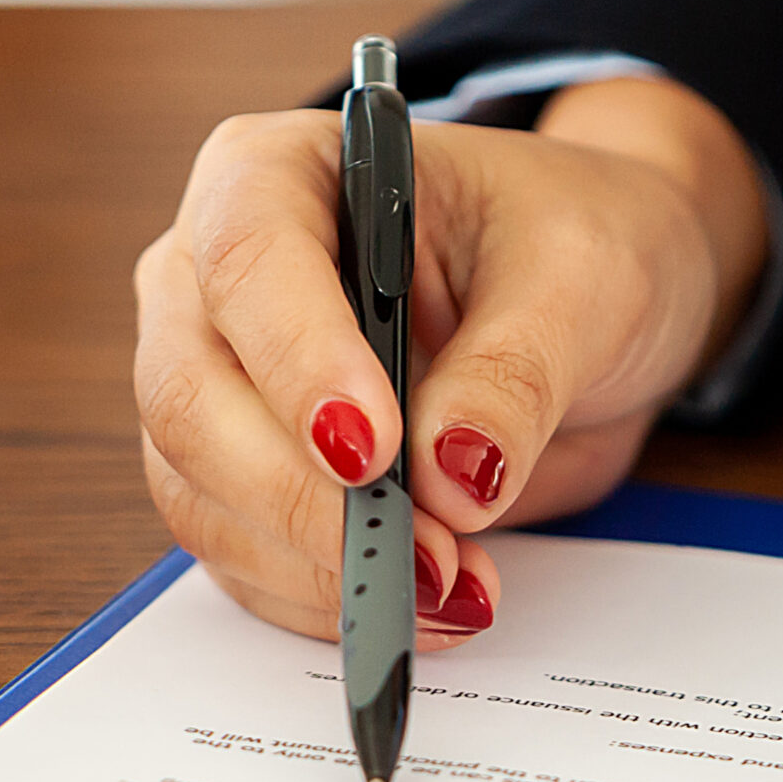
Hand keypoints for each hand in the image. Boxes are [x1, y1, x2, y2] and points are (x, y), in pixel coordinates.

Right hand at [133, 77, 766, 645]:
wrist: (593, 305)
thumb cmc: (575, 244)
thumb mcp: (582, 281)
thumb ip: (515, 373)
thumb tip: (451, 477)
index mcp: (283, 174)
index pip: (245, 256)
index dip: (297, 359)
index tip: (373, 450)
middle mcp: (217, 280)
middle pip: (189, 397)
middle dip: (301, 496)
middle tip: (425, 552)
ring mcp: (219, 389)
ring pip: (201, 497)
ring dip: (320, 566)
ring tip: (454, 585)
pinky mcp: (247, 486)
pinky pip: (248, 563)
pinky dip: (329, 603)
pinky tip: (432, 607)